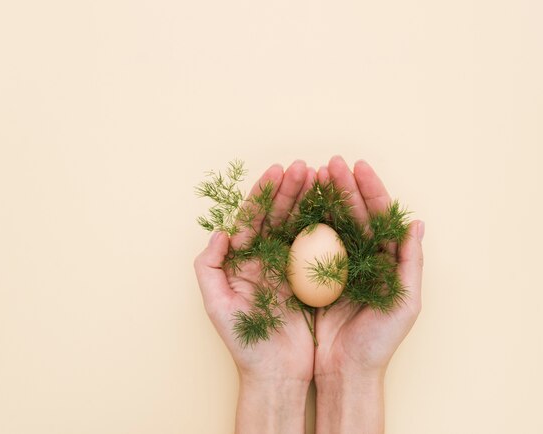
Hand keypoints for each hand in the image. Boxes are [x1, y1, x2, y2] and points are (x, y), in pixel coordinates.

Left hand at [194, 159, 316, 433]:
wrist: (275, 374)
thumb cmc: (243, 342)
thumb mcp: (216, 306)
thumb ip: (209, 267)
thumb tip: (220, 232)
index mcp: (243, 259)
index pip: (253, 218)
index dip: (263, 193)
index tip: (277, 171)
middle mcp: (266, 257)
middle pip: (277, 215)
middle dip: (289, 189)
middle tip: (304, 167)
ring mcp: (289, 265)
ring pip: (298, 224)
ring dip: (308, 200)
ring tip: (320, 176)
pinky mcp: (309, 277)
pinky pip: (317, 245)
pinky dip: (324, 224)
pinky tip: (333, 206)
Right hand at [313, 155, 424, 433]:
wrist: (347, 371)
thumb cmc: (379, 342)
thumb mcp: (405, 304)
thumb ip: (411, 263)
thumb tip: (417, 224)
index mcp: (388, 259)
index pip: (381, 216)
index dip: (371, 190)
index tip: (359, 167)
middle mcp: (366, 256)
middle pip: (356, 213)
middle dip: (345, 186)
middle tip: (332, 163)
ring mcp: (341, 262)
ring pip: (334, 221)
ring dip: (326, 197)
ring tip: (315, 173)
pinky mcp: (319, 273)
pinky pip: (314, 241)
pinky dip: (309, 220)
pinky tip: (302, 202)